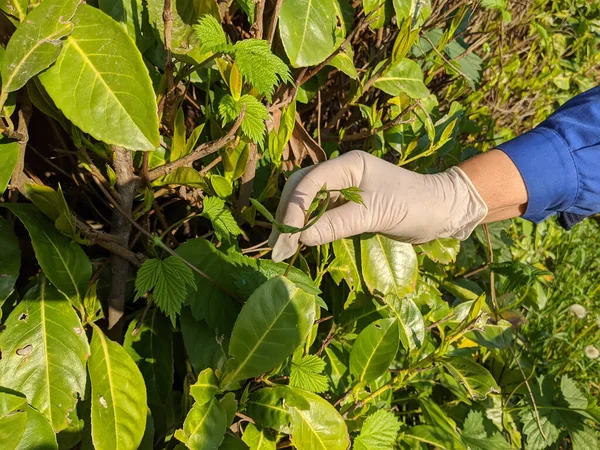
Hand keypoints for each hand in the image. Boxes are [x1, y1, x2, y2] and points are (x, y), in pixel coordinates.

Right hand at [268, 150, 488, 261]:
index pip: (309, 182)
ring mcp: (343, 189)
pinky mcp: (347, 206)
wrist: (441, 211)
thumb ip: (337, 223)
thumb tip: (300, 238)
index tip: (286, 237)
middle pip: (301, 189)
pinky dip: (308, 227)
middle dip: (287, 215)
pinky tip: (301, 242)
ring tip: (284, 247)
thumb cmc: (414, 205)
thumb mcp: (375, 214)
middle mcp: (341, 173)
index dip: (293, 208)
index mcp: (348, 165)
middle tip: (278, 245)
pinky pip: (320, 214)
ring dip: (294, 223)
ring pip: (307, 202)